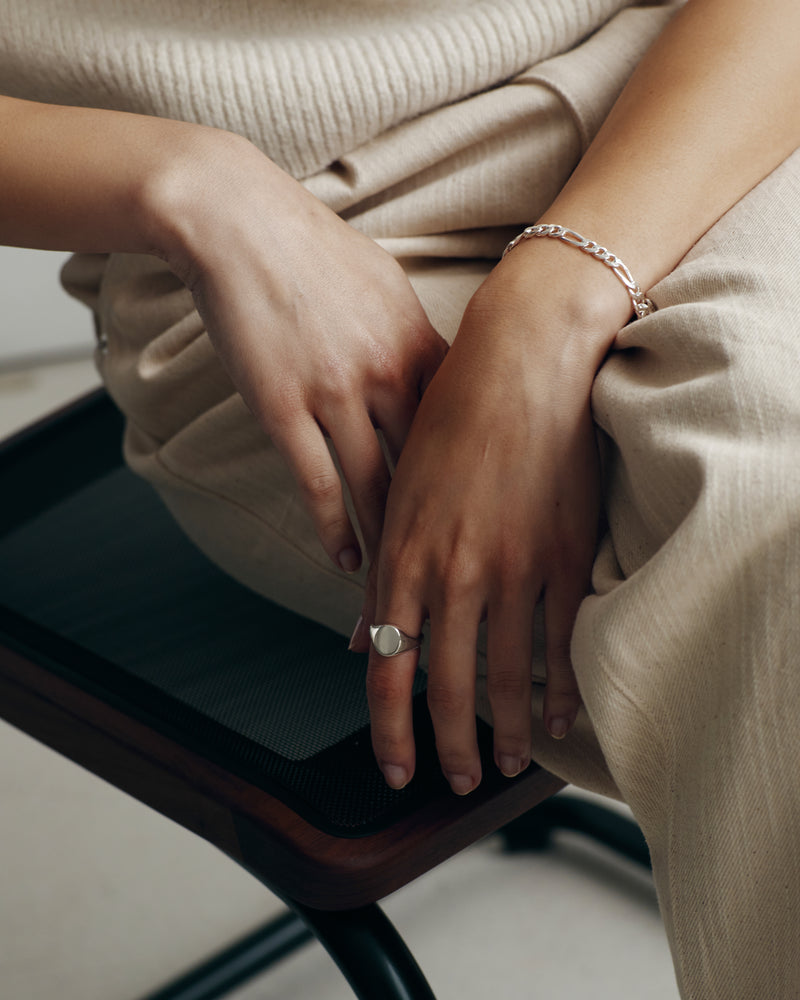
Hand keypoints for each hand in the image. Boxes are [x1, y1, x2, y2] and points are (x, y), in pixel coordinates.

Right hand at [158, 131, 446, 571]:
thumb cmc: (313, 250)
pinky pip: (318, 484)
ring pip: (377, 487)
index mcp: (419, 343)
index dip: (482, 483)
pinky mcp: (283, 406)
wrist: (238, 220)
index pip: (466, 429)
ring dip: (392, 544)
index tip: (494, 522)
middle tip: (464, 578)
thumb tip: (441, 377)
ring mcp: (335, 392)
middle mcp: (388, 372)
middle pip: (430, 470)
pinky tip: (346, 562)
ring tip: (406, 588)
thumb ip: (415, 341)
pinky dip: (334, 529)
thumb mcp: (386, 288)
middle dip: (447, 529)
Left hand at [358, 246, 623, 792]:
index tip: (395, 770)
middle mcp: (455, 570)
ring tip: (510, 763)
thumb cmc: (453, 418)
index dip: (389, 731)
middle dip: (449, 745)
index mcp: (405, 555)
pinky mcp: (565, 553)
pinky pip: (563, 640)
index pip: (388, 669)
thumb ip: (383, 573)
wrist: (520, 362)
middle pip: (446, 686)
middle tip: (458, 779)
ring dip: (510, 731)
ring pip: (507, 675)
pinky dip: (561, 688)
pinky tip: (562, 715)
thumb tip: (359, 641)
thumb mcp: (400, 492)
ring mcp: (514, 566)